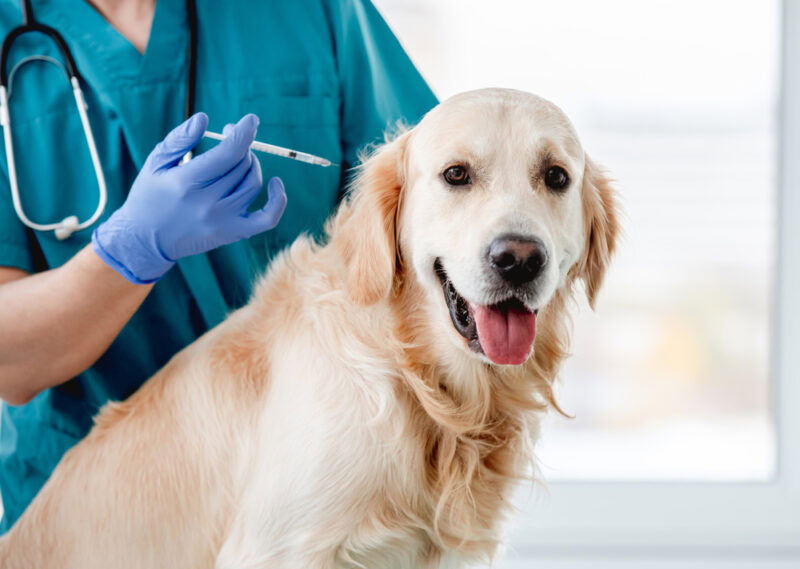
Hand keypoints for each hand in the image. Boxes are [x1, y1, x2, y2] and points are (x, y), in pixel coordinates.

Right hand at [92, 113, 286, 283]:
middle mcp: (207, 203)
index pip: (228, 152)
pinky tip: (275, 183)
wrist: (145, 241)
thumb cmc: (150, 195)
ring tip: (239, 157)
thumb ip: (180, 139)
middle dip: (242, 145)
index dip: (244, 132)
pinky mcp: (233, 233)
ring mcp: (223, 221)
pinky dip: (278, 201)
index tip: (251, 120)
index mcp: (186, 182)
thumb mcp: (156, 163)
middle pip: (242, 165)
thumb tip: (204, 118)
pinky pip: (267, 218)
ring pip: (252, 183)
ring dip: (251, 164)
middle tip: (232, 137)